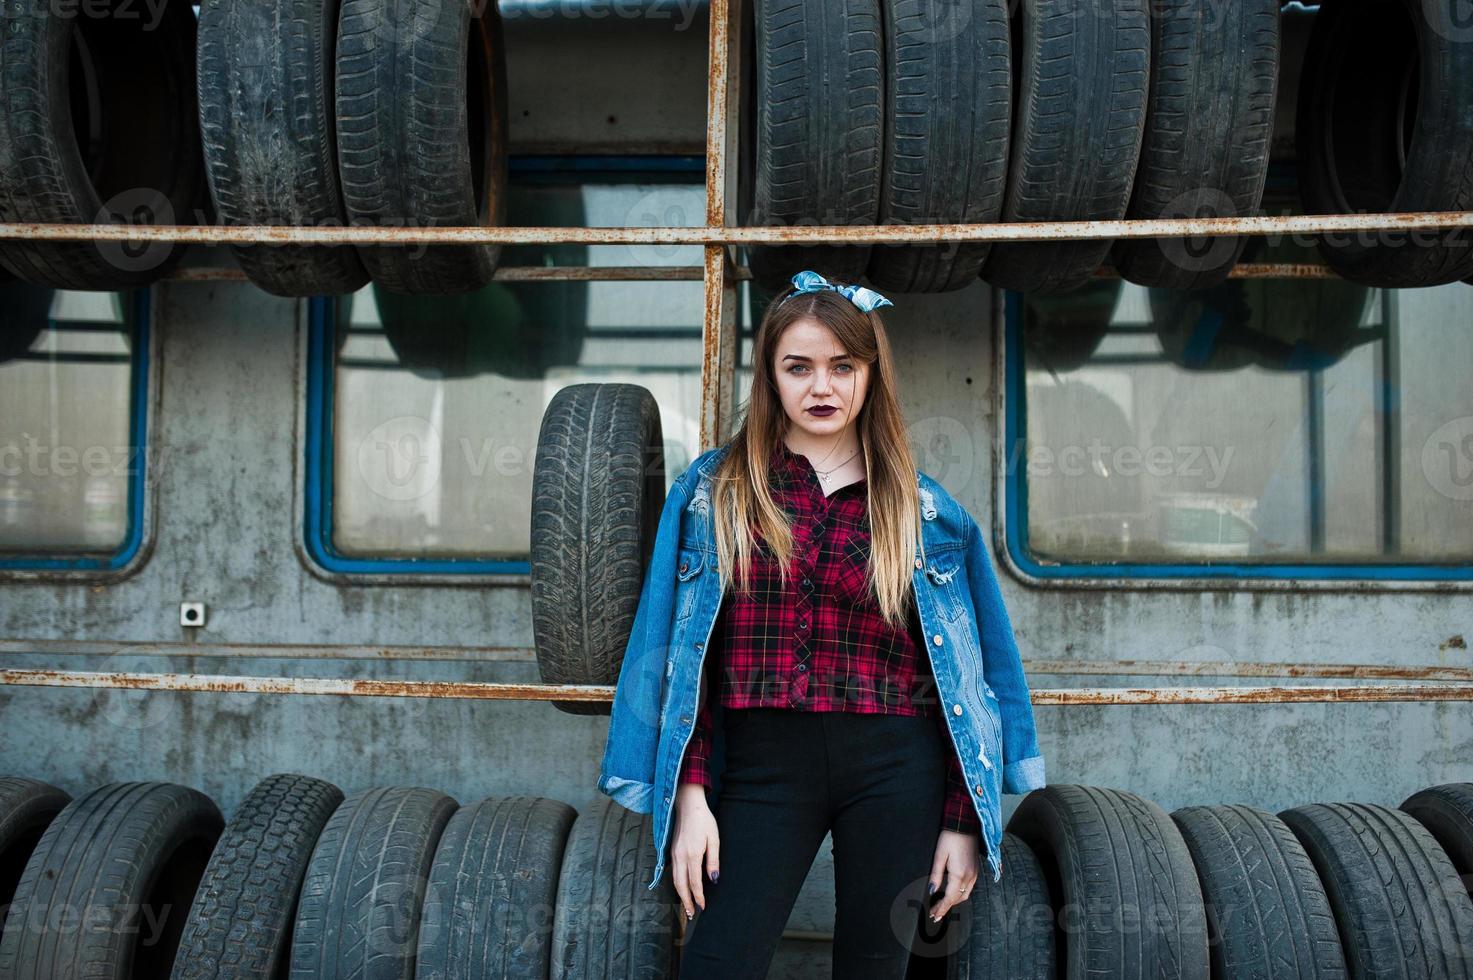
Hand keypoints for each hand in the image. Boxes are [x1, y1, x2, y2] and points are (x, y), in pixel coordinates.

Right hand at [671, 783, 719, 919]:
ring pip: (675, 880)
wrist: (688, 806)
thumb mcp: (714, 840)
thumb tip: (714, 880)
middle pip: (681, 885)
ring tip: (686, 906)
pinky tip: (681, 889)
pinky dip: (677, 884)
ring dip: (680, 895)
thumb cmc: (704, 821)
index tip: (703, 907)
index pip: (695, 882)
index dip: (699, 897)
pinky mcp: (672, 852)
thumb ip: (713, 861)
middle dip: (686, 901)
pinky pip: (673, 872)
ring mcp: (674, 854)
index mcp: (693, 854)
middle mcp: (680, 857)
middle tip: (691, 914)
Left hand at [926, 829, 979, 922]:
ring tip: (942, 906)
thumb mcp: (939, 856)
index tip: (934, 915)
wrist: (964, 825)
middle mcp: (969, 877)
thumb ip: (936, 875)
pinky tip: (952, 894)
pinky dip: (960, 894)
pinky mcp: (975, 870)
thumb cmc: (950, 838)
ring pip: (965, 895)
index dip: (941, 908)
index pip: (949, 898)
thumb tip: (931, 891)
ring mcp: (974, 874)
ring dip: (954, 902)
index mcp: (959, 874)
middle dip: (946, 907)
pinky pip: (968, 888)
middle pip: (958, 899)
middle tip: (935, 913)